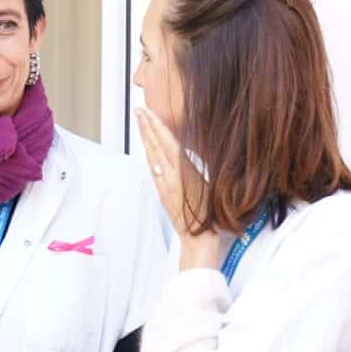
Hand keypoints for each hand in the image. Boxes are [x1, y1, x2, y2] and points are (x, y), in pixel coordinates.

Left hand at [134, 108, 219, 270]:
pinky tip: (148, 149)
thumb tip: (186, 154)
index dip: (157, 127)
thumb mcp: (211, 188)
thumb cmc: (212, 217)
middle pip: (156, 147)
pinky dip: (150, 154)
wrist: (198, 240)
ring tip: (141, 124)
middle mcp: (170, 178)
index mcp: (183, 174)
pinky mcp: (162, 193)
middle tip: (139, 111)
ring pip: (152, 157)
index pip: (167, 144)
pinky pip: (153, 169)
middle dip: (147, 127)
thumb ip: (196, 169)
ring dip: (146, 139)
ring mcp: (164, 186)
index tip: (148, 113)